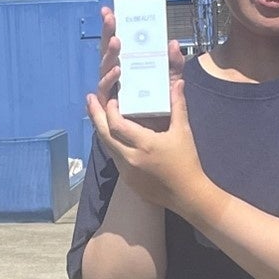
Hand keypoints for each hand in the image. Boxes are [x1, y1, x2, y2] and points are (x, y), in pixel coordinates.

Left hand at [86, 13, 207, 212]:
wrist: (188, 195)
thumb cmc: (187, 163)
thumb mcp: (183, 132)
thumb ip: (178, 106)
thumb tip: (178, 83)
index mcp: (144, 144)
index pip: (116, 123)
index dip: (110, 109)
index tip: (111, 98)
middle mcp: (130, 158)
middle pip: (104, 134)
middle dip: (95, 115)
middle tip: (90, 99)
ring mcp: (126, 171)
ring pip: (106, 147)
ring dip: (101, 130)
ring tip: (98, 115)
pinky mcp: (127, 180)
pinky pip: (114, 158)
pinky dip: (111, 144)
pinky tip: (113, 136)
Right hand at [91, 5, 170, 133]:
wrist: (162, 140)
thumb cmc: (162, 111)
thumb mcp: (170, 84)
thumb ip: (174, 66)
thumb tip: (174, 43)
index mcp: (129, 69)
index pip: (119, 45)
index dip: (113, 28)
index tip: (109, 10)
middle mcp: (117, 78)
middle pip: (109, 52)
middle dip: (108, 33)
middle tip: (110, 17)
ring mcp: (112, 92)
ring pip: (106, 69)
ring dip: (110, 54)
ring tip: (117, 41)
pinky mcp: (110, 107)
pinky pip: (107, 92)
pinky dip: (111, 80)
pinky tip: (118, 70)